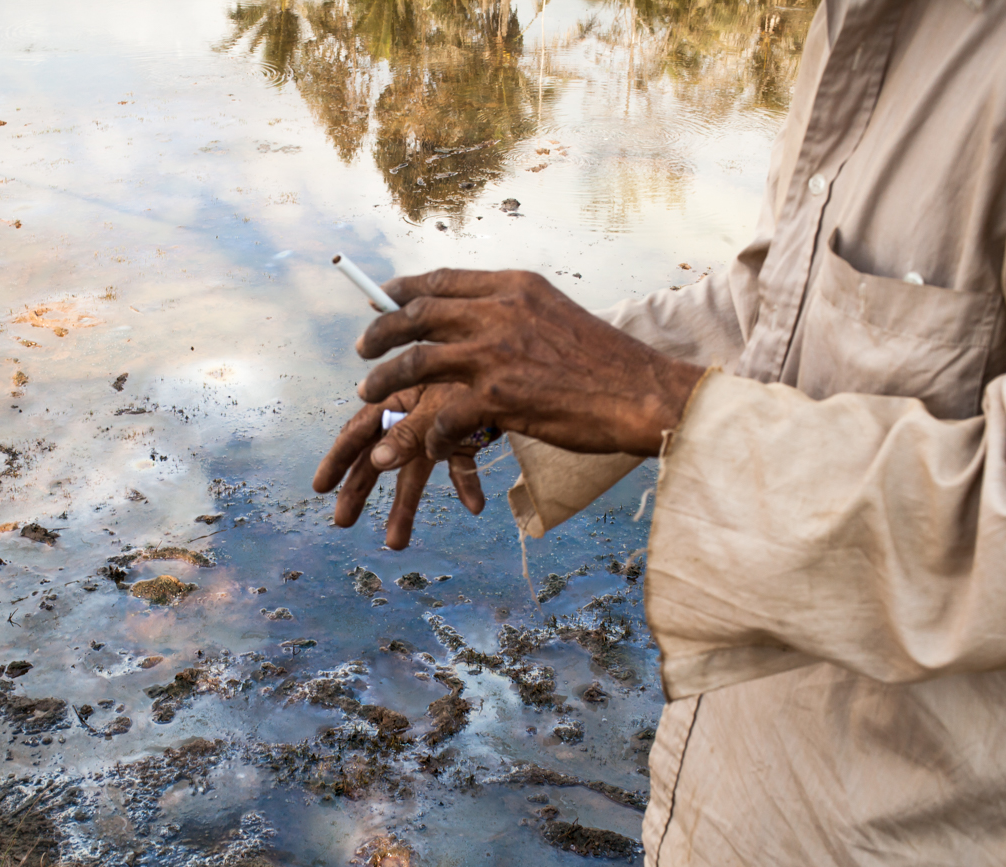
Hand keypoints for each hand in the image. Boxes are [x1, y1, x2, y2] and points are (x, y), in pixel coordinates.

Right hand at [312, 384, 486, 550]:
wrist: (512, 360)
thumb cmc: (468, 370)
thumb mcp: (434, 403)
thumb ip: (407, 432)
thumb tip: (376, 462)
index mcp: (395, 399)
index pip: (358, 432)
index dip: (338, 459)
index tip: (321, 487)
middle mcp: (411, 417)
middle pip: (379, 458)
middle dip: (360, 490)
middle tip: (343, 522)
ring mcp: (437, 430)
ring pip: (415, 472)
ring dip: (406, 507)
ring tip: (396, 543)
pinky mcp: (466, 437)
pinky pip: (460, 466)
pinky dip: (466, 484)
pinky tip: (475, 506)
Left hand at [355, 269, 703, 459]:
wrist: (642, 394)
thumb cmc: (606, 364)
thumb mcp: (557, 315)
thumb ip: (514, 312)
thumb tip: (477, 319)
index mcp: (515, 286)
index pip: (442, 279)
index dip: (402, 290)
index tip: (381, 298)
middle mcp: (500, 311)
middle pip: (416, 315)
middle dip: (380, 333)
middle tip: (362, 349)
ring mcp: (496, 353)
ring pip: (416, 363)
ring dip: (385, 382)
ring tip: (369, 396)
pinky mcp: (498, 397)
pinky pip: (443, 418)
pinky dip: (430, 436)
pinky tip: (432, 448)